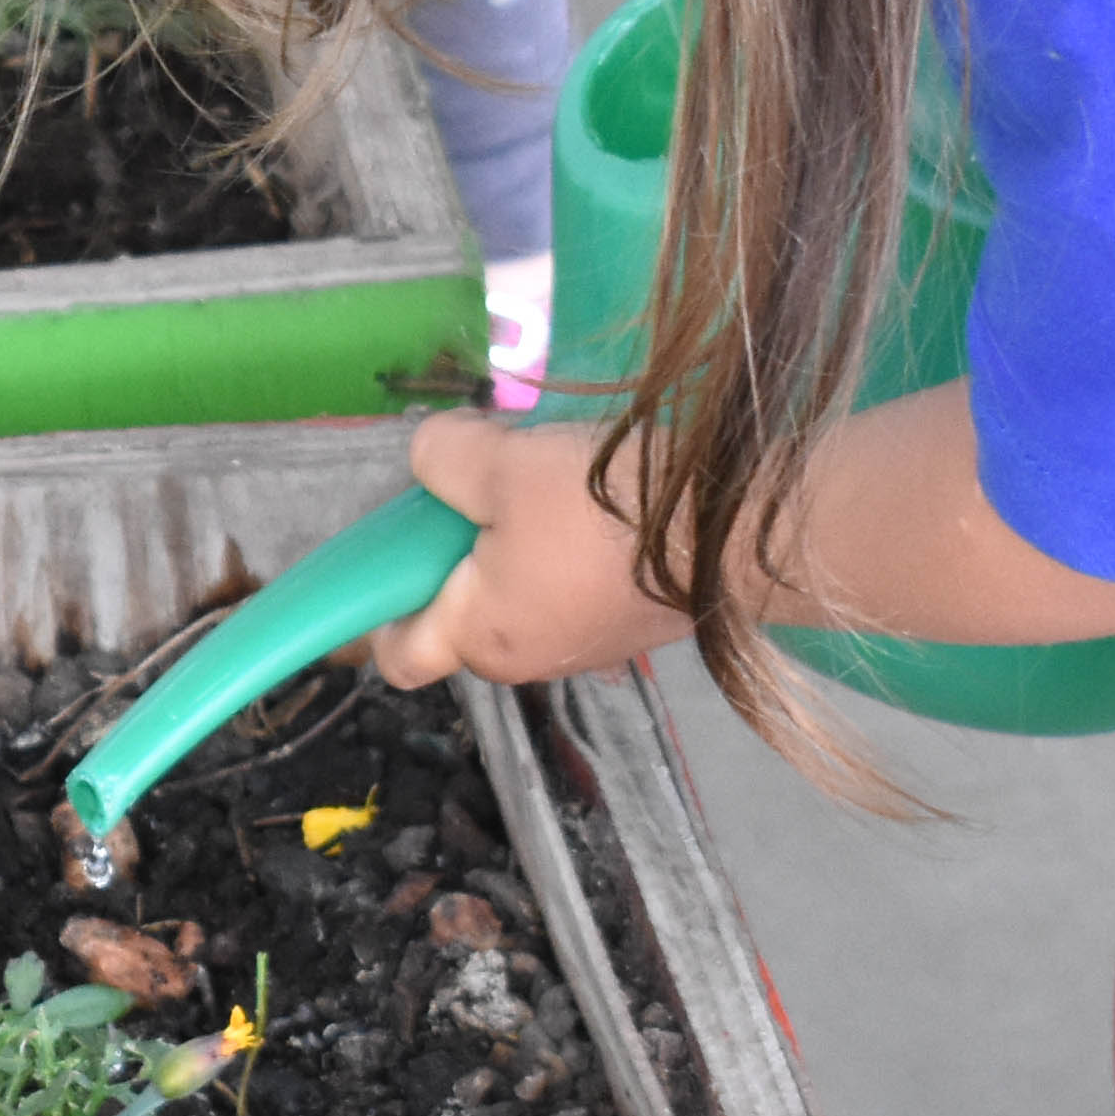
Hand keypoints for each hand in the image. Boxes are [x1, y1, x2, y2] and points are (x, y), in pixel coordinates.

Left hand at [360, 412, 685, 688]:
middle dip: (453, 557)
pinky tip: (594, 499)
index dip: (375, 614)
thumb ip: (443, 459)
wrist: (739, 530)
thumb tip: (431, 458)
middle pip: (460, 614)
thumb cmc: (603, 508)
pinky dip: (565, 551)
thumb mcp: (502, 463)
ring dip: (514, 546)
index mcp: (479, 635)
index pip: (398, 656)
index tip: (387, 556)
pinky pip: (571, 587)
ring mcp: (585, 647)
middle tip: (471, 489)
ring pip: (518, 595)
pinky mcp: (633, 624)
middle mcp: (526, 658)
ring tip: (542, 482)